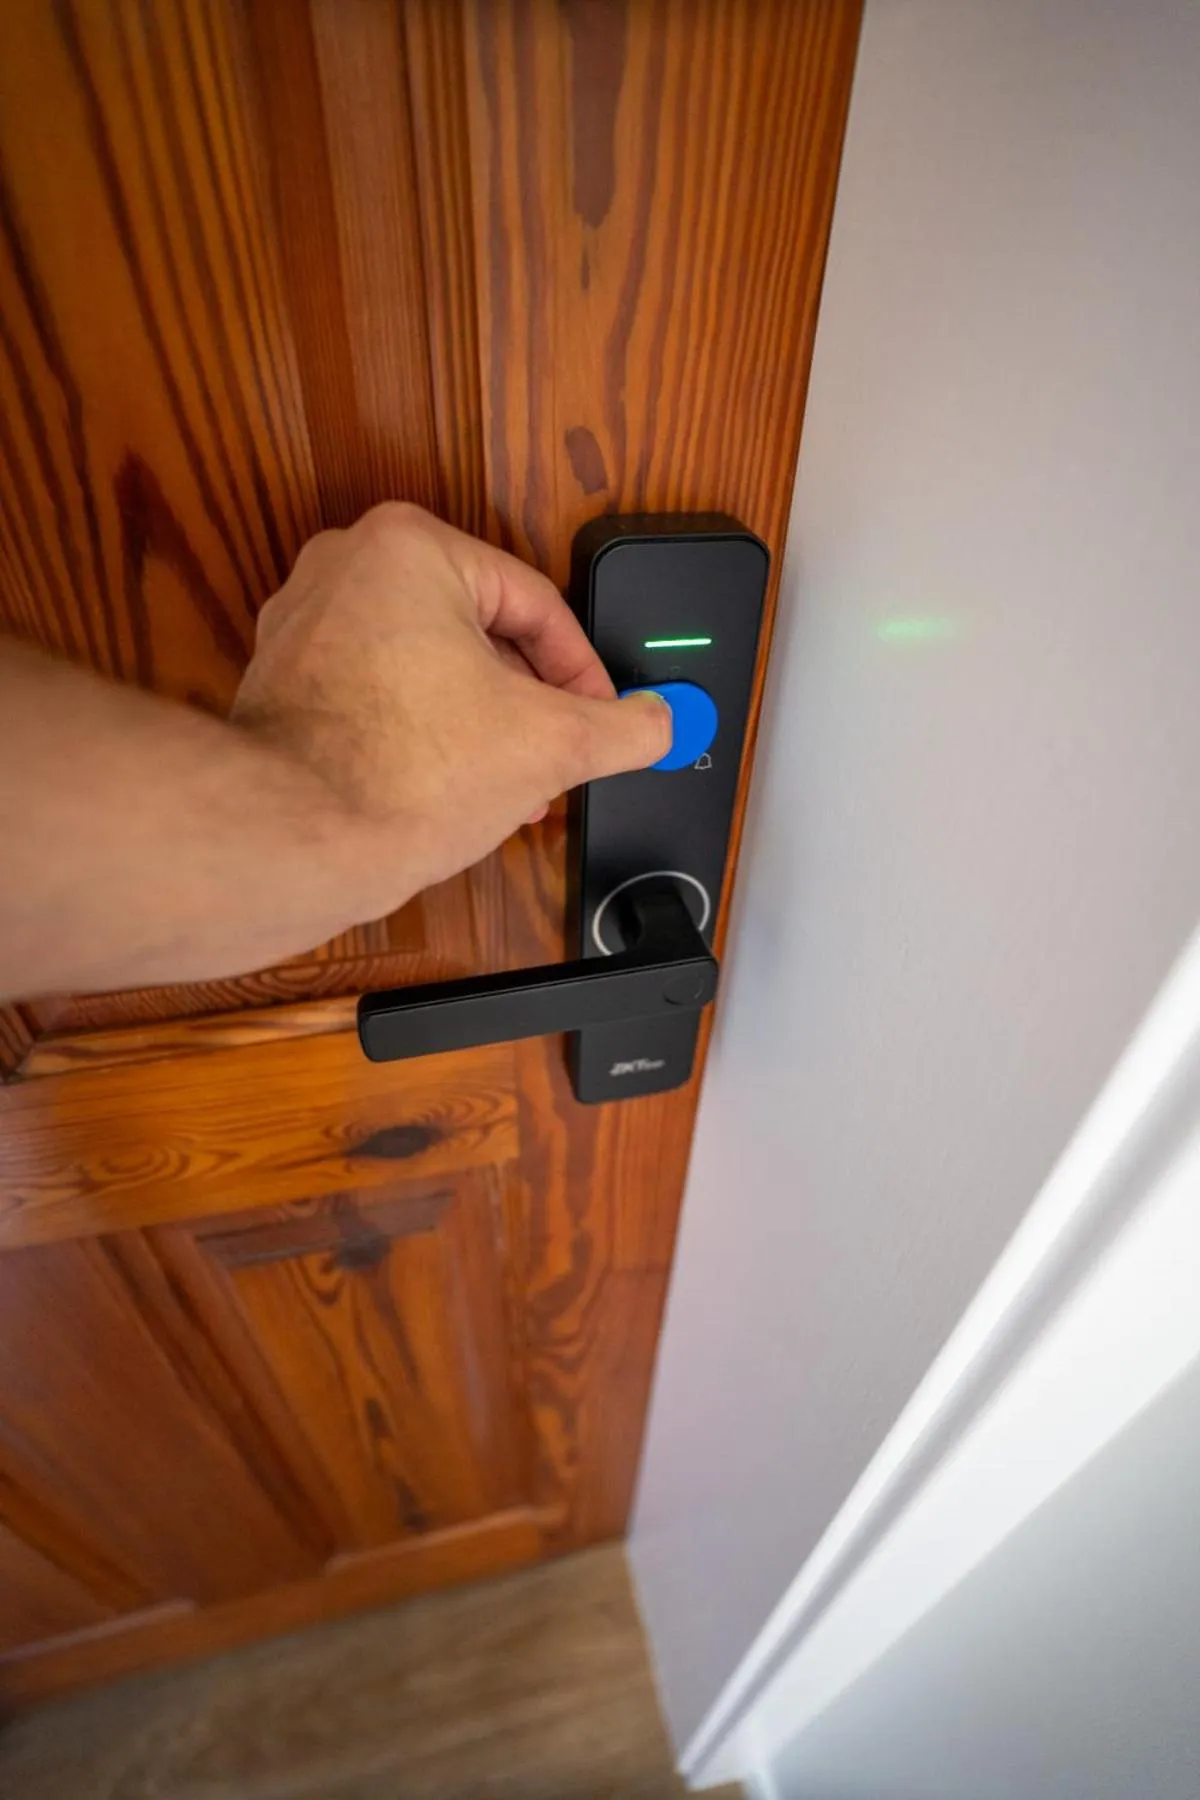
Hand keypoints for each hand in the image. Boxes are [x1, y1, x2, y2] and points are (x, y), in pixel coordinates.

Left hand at [232, 504, 669, 904]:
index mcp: (410, 548)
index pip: (536, 605)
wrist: (296, 842)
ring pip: (428, 669)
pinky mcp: (283, 685)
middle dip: (526, 705)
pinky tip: (447, 791)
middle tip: (557, 753)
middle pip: (480, 634)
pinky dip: (420, 737)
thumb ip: (622, 727)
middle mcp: (346, 569)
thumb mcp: (551, 744)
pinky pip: (379, 698)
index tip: (601, 718)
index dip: (583, 674)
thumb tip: (656, 722)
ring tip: (506, 785)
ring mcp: (304, 626)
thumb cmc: (396, 774)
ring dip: (479, 727)